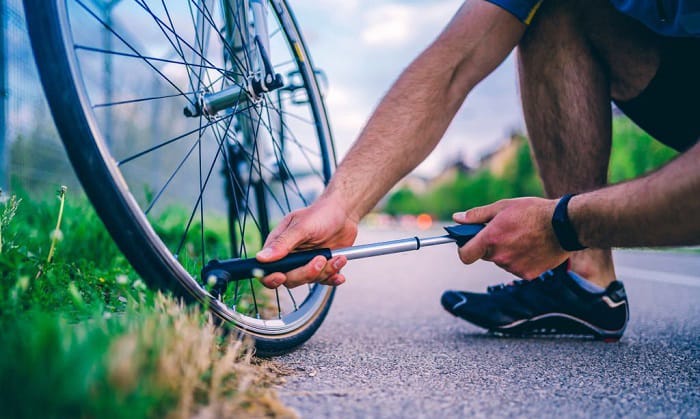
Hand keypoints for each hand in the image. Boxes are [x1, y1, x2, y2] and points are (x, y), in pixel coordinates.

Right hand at [256, 197, 357, 288]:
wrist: (344, 213)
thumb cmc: (320, 214)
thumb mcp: (301, 227)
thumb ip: (282, 243)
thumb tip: (261, 258)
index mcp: (279, 246)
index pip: (266, 269)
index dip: (271, 277)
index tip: (281, 276)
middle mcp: (291, 257)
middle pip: (290, 279)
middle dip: (307, 273)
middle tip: (321, 259)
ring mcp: (306, 263)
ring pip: (310, 280)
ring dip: (326, 271)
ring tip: (338, 257)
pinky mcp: (321, 268)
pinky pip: (324, 280)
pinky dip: (333, 277)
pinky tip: (339, 265)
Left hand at [453, 197, 568, 278]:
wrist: (564, 225)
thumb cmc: (533, 212)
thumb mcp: (503, 206)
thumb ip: (477, 215)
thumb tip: (457, 218)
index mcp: (491, 238)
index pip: (465, 254)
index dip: (464, 249)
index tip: (468, 243)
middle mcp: (500, 256)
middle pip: (485, 255)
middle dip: (490, 245)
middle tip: (505, 232)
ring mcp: (513, 267)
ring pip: (502, 261)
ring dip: (506, 252)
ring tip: (523, 237)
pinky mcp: (526, 275)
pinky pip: (516, 268)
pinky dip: (520, 260)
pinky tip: (531, 247)